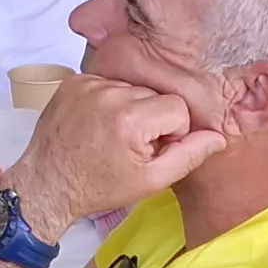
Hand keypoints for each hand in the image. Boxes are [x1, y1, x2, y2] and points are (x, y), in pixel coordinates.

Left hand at [6, 73, 226, 238]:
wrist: (48, 184)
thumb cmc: (98, 186)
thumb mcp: (151, 181)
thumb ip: (188, 155)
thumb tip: (218, 137)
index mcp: (131, 119)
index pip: (178, 108)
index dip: (171, 132)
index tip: (151, 148)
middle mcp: (110, 94)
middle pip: (155, 95)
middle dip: (150, 118)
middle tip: (130, 144)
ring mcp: (89, 84)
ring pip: (133, 87)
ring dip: (129, 107)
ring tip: (111, 134)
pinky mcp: (74, 81)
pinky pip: (108, 82)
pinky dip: (108, 100)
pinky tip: (97, 123)